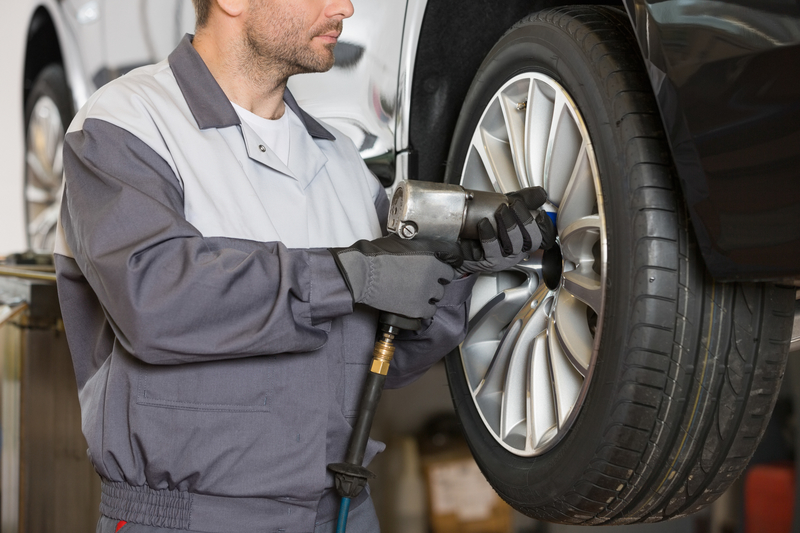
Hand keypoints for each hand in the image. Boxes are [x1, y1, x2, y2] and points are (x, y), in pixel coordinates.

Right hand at [329, 235, 463, 318]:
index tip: (434, 272)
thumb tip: (424, 250)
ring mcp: (425, 293)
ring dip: (429, 295)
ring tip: (416, 293)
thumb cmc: (377, 256)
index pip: (449, 268)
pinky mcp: (416, 308)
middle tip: (420, 282)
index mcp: (431, 259)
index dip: (440, 270)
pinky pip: (429, 311)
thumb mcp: (402, 242)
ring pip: (437, 297)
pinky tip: (415, 304)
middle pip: (443, 283)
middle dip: (433, 282)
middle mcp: (432, 276)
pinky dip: (424, 308)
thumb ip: (418, 248)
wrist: (362, 274)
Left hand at [457, 186, 555, 274]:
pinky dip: (489, 235)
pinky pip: (492, 250)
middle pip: (530, 241)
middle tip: (514, 205)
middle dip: (524, 221)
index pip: (542, 237)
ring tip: (500, 211)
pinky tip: (483, 224)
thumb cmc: (488, 227)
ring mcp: (505, 259)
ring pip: (513, 246)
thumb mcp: (508, 210)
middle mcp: (518, 252)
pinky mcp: (489, 262)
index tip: (540, 213)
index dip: (544, 226)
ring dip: (508, 226)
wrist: (464, 243)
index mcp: (525, 241)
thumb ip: (525, 201)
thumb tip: (541, 194)